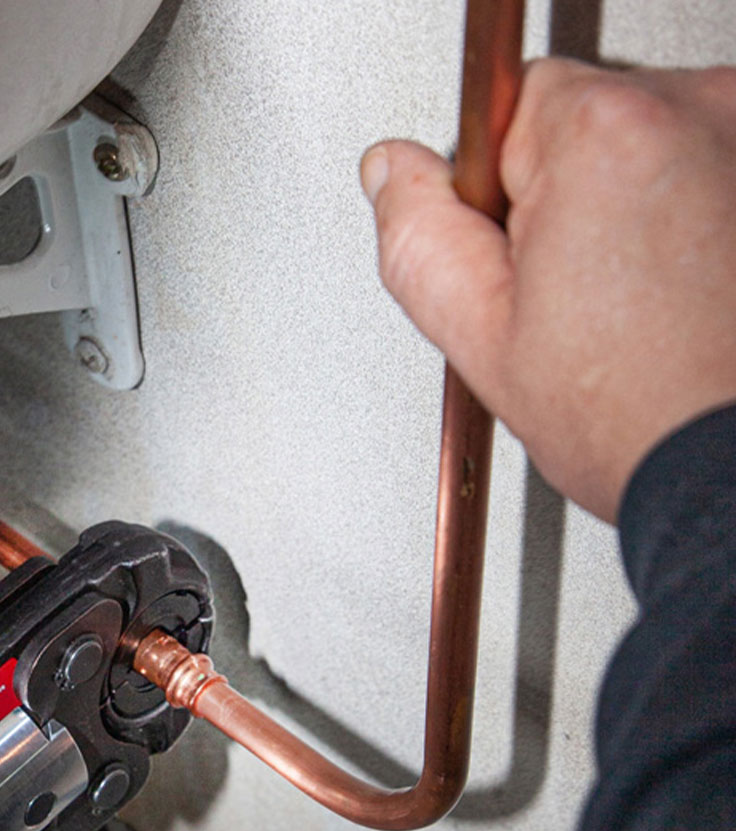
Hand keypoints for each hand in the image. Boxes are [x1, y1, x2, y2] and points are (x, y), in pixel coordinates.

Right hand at [361, 59, 735, 521]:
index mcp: (604, 135)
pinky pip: (712, 168)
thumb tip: (391, 173)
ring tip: (638, 299)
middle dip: (571, 192)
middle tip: (575, 292)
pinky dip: (697, 216)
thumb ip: (419, 236)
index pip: (509, 105)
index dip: (496, 192)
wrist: (731, 463)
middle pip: (590, 118)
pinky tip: (686, 288)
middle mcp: (702, 108)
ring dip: (639, 203)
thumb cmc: (635, 416)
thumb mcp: (481, 336)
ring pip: (657, 142)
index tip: (519, 258)